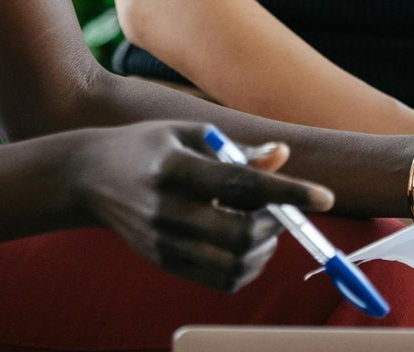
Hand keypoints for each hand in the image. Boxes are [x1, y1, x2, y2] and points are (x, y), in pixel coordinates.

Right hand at [67, 121, 333, 291]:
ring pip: (234, 263)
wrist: (87, 177)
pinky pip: (219, 279)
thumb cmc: (146, 147)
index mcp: (173, 167)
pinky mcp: (163, 261)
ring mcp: (162, 241)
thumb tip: (284, 156)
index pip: (241, 184)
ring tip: (261, 226)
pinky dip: (246, 268)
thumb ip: (236, 149)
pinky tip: (245, 244)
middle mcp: (166, 208)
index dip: (288, 192)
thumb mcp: (187, 133)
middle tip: (281, 211)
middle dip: (276, 225)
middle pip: (240, 234)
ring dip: (263, 249)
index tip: (325, 197)